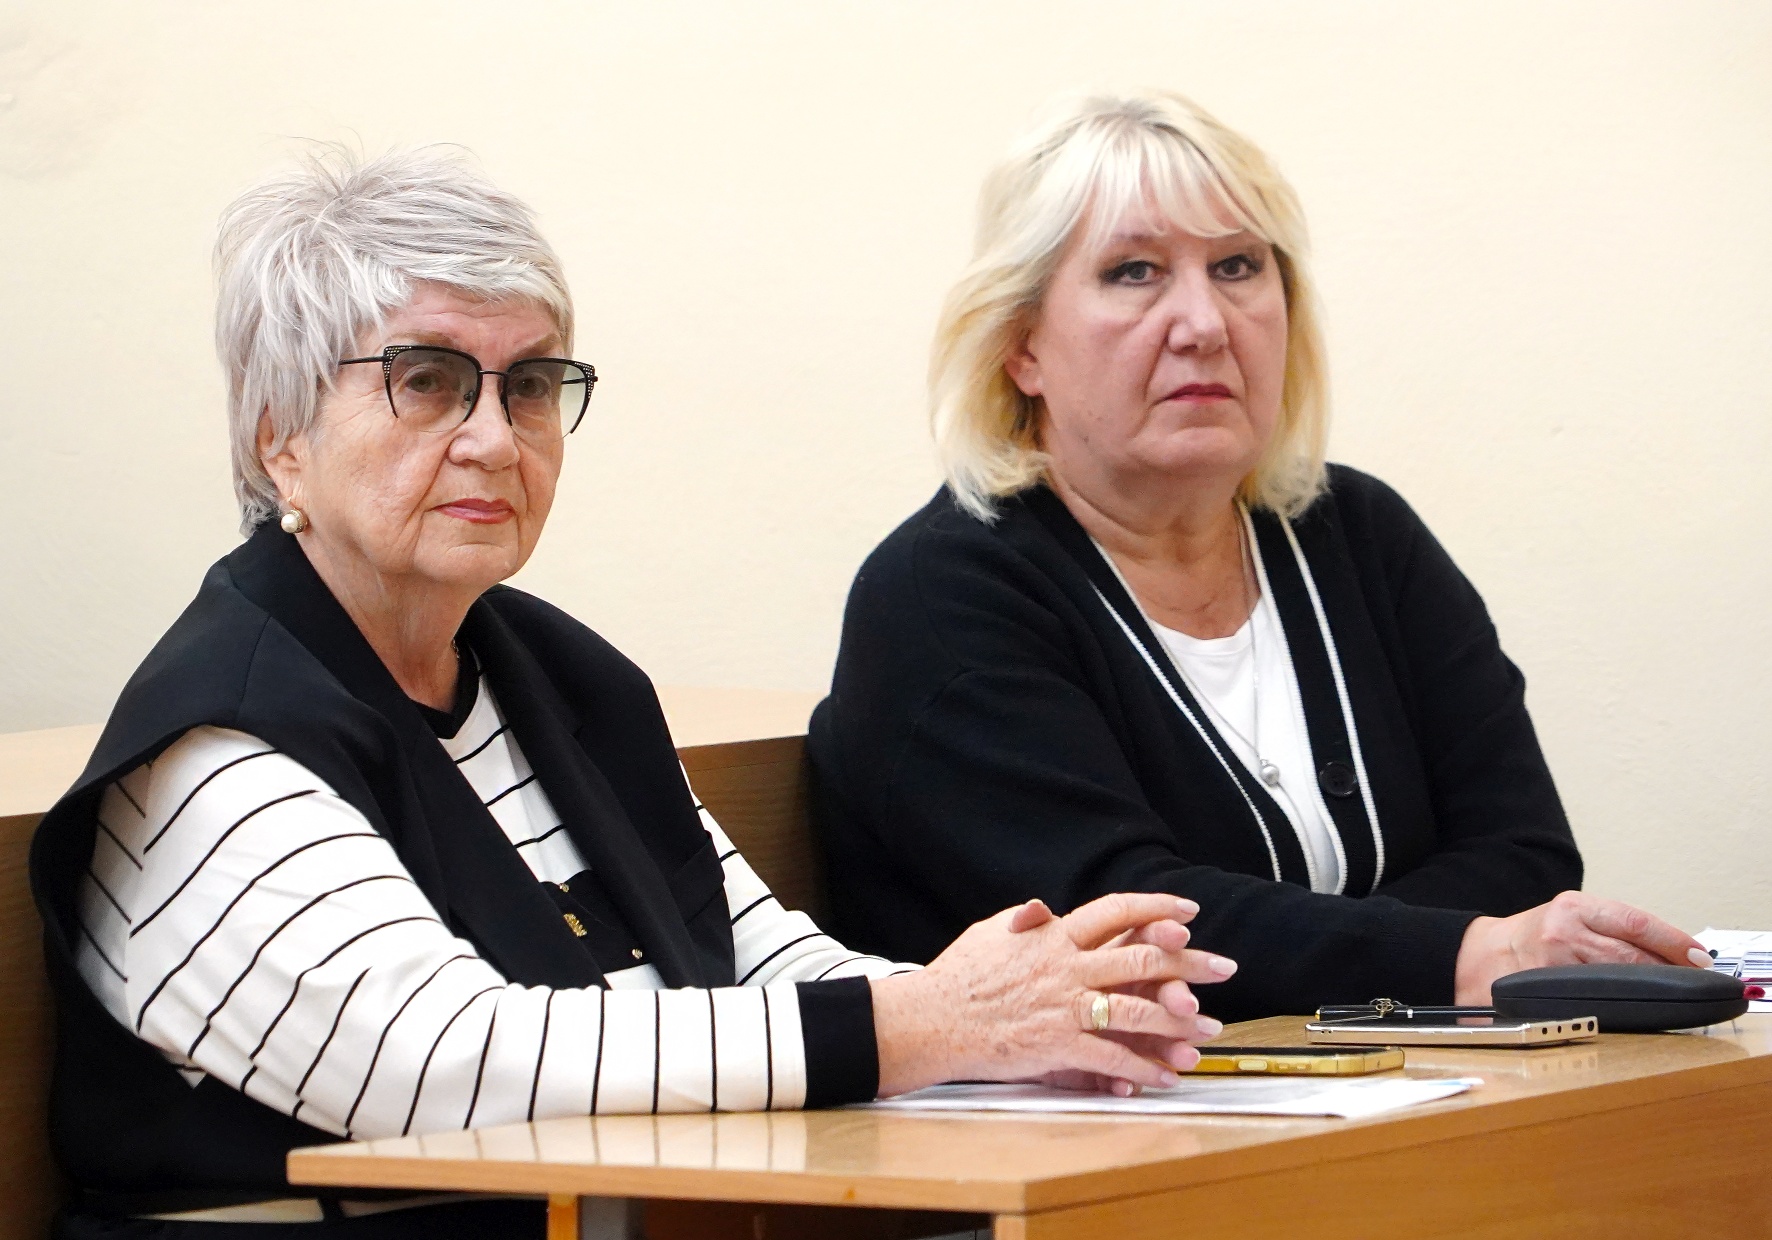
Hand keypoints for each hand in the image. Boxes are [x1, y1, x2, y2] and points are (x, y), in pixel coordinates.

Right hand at [871, 893, 1236, 1097]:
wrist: (933, 1020)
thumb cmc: (960, 975)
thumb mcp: (992, 932)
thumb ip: (1026, 920)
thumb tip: (1046, 908)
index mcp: (1054, 936)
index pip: (1115, 911)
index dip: (1156, 907)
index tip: (1188, 912)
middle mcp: (1066, 967)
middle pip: (1140, 958)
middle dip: (1190, 963)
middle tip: (1226, 967)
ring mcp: (1064, 1007)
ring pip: (1135, 1009)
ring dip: (1178, 1022)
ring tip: (1209, 1029)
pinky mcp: (1058, 1046)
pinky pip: (1110, 1058)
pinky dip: (1141, 1068)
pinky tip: (1165, 1075)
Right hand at [1454, 891, 1709, 1004]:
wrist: (1479, 958)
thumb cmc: (1532, 939)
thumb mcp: (1568, 918)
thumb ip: (1611, 928)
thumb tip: (1670, 950)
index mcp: (1573, 907)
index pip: (1636, 922)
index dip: (1674, 940)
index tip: (1700, 956)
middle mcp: (1563, 932)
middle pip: (1631, 953)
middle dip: (1669, 967)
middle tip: (1696, 978)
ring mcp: (1554, 964)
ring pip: (1617, 977)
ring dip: (1651, 987)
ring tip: (1673, 992)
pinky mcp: (1546, 991)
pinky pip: (1596, 999)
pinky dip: (1623, 1004)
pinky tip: (1637, 1007)